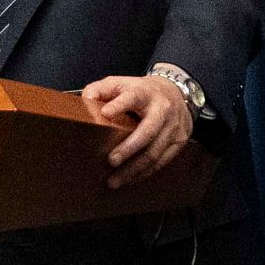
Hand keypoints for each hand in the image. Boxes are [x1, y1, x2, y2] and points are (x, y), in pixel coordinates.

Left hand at [81, 74, 191, 188]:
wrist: (175, 92)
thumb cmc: (140, 91)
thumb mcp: (120, 83)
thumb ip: (99, 90)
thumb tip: (85, 103)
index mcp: (145, 93)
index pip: (133, 97)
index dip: (119, 105)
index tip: (105, 113)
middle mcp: (162, 109)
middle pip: (148, 131)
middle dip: (129, 148)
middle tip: (111, 161)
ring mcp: (173, 126)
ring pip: (154, 152)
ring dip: (133, 169)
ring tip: (114, 180)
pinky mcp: (179, 141)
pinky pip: (162, 161)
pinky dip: (144, 173)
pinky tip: (130, 179)